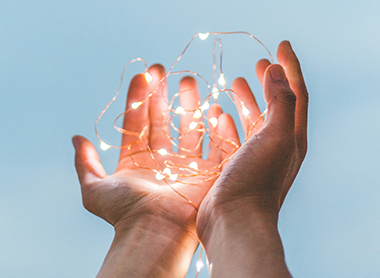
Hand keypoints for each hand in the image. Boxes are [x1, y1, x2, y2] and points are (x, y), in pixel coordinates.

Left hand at [72, 64, 238, 276]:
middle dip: (162, 95)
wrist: (155, 233)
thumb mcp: (95, 189)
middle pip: (163, 121)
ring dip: (188, 105)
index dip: (139, 98)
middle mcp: (162, 161)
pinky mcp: (209, 173)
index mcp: (138, 162)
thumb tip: (76, 139)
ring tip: (188, 81)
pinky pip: (216, 146)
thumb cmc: (126, 213)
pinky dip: (217, 128)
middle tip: (163, 70)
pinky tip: (215, 108)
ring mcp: (186, 166)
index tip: (142, 75)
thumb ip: (85, 164)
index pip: (138, 122)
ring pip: (188, 128)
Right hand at [196, 41, 307, 276]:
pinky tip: (218, 113)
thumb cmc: (256, 180)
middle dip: (269, 82)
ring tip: (236, 82)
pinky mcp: (234, 166)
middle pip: (274, 105)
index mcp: (291, 136)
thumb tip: (278, 70)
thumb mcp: (277, 137)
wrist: (235, 222)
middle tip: (259, 63)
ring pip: (252, 120)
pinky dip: (227, 122)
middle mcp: (276, 146)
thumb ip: (281, 101)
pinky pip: (233, 137)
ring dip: (247, 100)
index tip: (280, 45)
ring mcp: (254, 157)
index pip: (295, 93)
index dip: (290, 67)